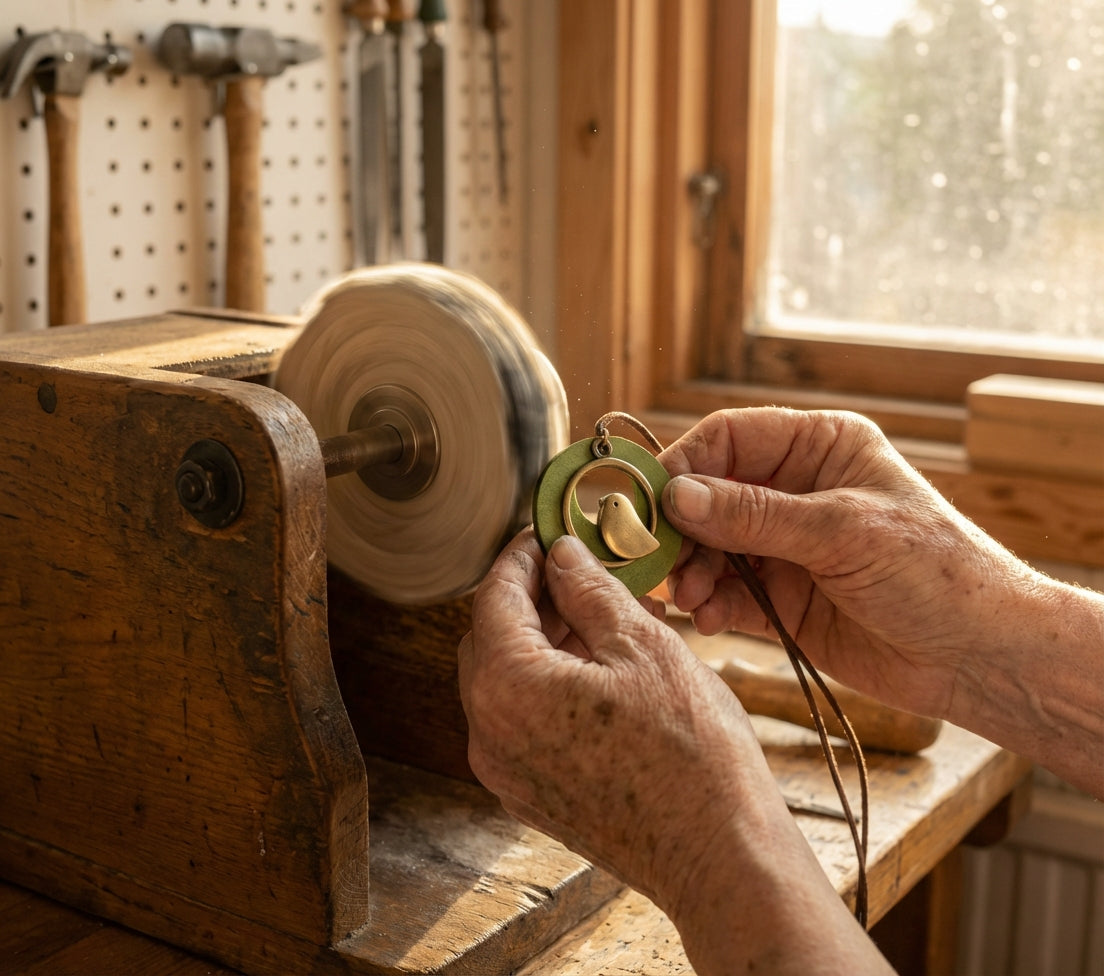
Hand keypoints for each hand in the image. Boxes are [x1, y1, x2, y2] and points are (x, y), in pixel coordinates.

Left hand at [458, 527, 893, 973]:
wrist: (720, 856)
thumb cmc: (691, 753)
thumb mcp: (644, 646)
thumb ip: (590, 591)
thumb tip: (563, 555)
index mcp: (507, 688)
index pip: (493, 597)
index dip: (520, 556)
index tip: (545, 533)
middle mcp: (489, 734)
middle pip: (489, 639)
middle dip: (528, 597)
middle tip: (574, 569)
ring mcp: (506, 772)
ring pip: (504, 681)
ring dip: (539, 640)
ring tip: (595, 614)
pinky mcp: (529, 795)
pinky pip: (520, 720)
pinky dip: (545, 684)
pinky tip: (595, 667)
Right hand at [659, 408, 1036, 720]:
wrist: (978, 656)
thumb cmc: (935, 571)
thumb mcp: (843, 531)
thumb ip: (755, 514)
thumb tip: (677, 495)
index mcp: (819, 448)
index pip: (730, 439)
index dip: (684, 464)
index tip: (651, 501)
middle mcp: (795, 491)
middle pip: (708, 496)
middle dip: (681, 529)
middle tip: (660, 561)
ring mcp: (784, 547)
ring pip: (709, 547)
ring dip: (691, 572)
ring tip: (689, 599)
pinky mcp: (779, 599)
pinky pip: (725, 593)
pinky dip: (708, 605)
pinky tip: (708, 620)